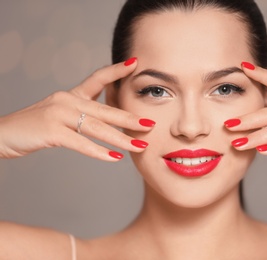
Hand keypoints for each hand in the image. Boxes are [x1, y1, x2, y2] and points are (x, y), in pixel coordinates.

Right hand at [0, 58, 154, 160]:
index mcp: (70, 95)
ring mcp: (58, 114)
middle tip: (150, 125)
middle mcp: (66, 100)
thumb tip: (105, 117)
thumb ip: (81, 112)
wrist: (2, 135)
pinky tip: (114, 158)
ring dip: (121, 138)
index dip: (116, 71)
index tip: (135, 63)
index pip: (97, 79)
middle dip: (129, 118)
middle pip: (104, 109)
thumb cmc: (34, 127)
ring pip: (97, 128)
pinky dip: (99, 151)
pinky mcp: (51, 131)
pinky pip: (80, 142)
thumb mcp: (59, 113)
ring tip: (140, 145)